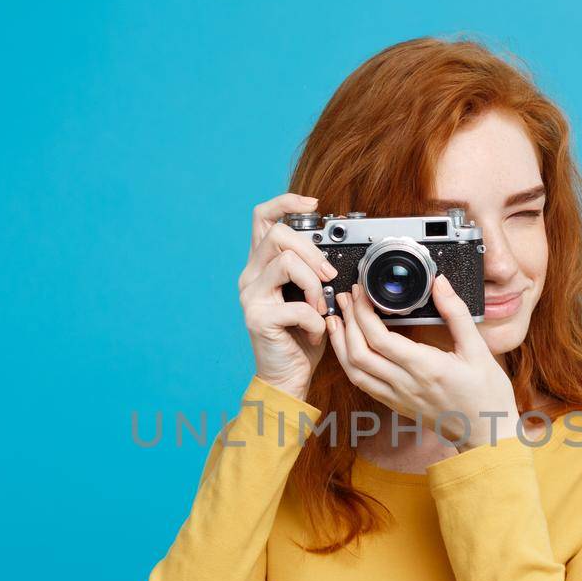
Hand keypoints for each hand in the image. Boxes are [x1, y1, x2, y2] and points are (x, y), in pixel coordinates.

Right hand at [238, 192, 338, 400]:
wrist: (287, 378)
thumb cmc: (301, 339)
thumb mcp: (309, 297)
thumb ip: (311, 271)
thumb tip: (331, 252)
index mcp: (262, 266)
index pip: (263, 217)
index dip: (286, 202)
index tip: (313, 203)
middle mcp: (250, 276)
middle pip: (278, 235)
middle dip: (311, 251)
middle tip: (328, 276)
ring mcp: (250, 296)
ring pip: (286, 262)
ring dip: (314, 285)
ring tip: (320, 308)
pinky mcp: (257, 318)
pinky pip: (297, 305)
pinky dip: (315, 321)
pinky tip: (314, 332)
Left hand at [326, 275, 518, 449]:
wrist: (486, 433)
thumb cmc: (487, 393)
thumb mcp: (478, 349)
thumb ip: (456, 313)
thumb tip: (440, 283)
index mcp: (426, 367)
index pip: (379, 338)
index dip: (363, 312)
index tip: (361, 291)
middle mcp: (406, 384)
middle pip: (359, 353)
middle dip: (347, 321)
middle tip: (347, 298)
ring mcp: (397, 397)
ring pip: (354, 371)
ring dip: (340, 343)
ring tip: (337, 319)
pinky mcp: (395, 404)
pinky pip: (362, 384)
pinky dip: (349, 362)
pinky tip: (347, 347)